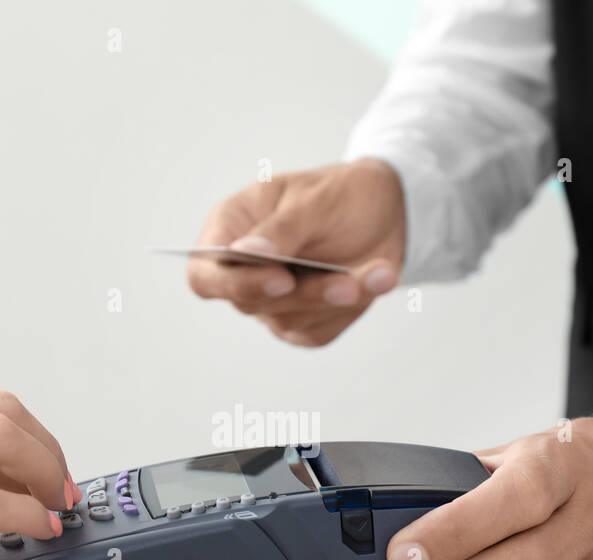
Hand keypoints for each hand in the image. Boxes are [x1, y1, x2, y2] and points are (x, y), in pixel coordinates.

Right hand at [188, 159, 405, 345]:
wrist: (386, 213)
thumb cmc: (341, 195)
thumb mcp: (315, 199)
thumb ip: (281, 227)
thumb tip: (247, 251)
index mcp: (230, 228)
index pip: (206, 275)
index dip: (234, 284)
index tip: (281, 278)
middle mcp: (243, 271)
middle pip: (251, 303)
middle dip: (305, 293)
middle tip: (348, 284)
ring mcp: (270, 302)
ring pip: (289, 320)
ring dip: (336, 299)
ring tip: (381, 272)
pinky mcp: (301, 323)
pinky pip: (318, 331)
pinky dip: (350, 310)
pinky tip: (376, 280)